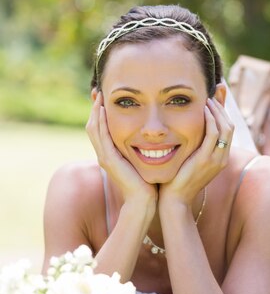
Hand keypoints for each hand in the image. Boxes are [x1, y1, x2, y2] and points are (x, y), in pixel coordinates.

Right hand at [86, 92, 157, 208]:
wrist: (144, 202)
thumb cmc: (147, 184)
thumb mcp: (142, 162)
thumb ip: (142, 150)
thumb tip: (152, 138)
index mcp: (110, 155)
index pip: (101, 129)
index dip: (100, 113)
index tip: (104, 98)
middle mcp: (104, 155)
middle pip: (93, 126)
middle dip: (95, 108)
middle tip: (98, 91)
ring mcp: (105, 157)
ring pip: (94, 129)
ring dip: (96, 111)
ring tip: (99, 96)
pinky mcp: (109, 160)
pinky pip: (102, 136)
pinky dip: (101, 122)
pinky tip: (103, 110)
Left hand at [159, 97, 233, 207]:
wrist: (174, 200)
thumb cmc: (177, 180)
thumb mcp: (189, 159)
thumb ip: (193, 145)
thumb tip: (189, 130)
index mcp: (220, 157)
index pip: (228, 128)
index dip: (223, 111)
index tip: (216, 96)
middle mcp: (222, 158)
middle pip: (230, 125)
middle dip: (223, 106)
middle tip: (214, 92)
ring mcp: (216, 159)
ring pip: (225, 127)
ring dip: (217, 110)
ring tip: (208, 98)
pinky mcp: (206, 160)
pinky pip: (213, 134)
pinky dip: (210, 119)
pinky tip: (203, 109)